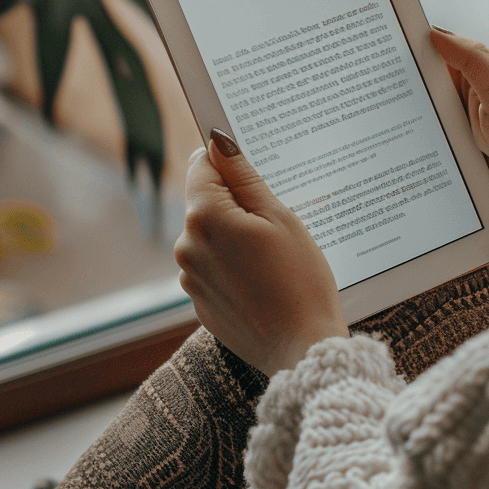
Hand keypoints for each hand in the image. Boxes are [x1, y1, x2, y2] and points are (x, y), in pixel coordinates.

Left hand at [174, 130, 348, 375]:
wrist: (301, 347)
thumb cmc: (300, 280)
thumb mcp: (280, 218)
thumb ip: (244, 177)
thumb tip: (218, 141)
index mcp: (205, 217)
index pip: (203, 166)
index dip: (229, 164)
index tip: (253, 173)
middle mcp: (187, 246)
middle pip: (206, 203)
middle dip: (236, 205)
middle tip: (277, 225)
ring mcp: (190, 277)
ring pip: (210, 237)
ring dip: (234, 237)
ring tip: (274, 259)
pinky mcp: (199, 302)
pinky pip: (213, 268)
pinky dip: (234, 267)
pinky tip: (264, 282)